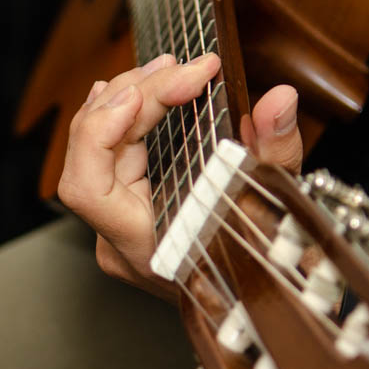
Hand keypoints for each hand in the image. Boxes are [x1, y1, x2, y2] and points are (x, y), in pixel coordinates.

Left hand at [58, 55, 302, 298]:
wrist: (259, 301)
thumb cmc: (267, 267)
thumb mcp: (281, 207)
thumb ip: (277, 154)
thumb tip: (279, 100)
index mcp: (146, 250)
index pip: (87, 190)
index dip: (100, 134)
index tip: (140, 93)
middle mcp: (119, 241)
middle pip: (91, 156)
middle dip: (132, 97)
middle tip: (181, 68)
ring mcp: (115, 225)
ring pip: (93, 151)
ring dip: (126, 100)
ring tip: (168, 68)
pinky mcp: (122, 209)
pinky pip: (104, 157)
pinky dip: (122, 117)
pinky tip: (135, 89)